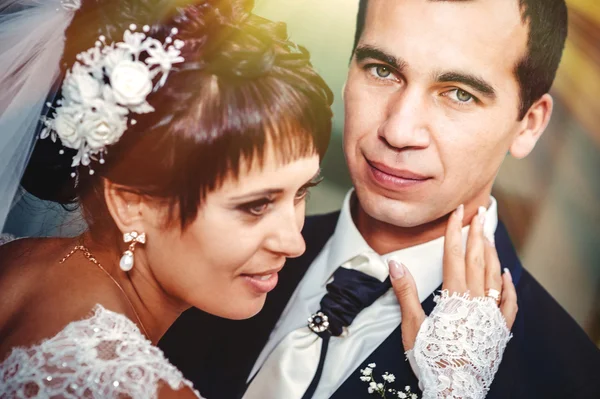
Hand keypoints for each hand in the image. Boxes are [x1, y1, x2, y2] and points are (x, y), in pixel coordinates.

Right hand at [389, 204, 517, 351]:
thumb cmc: (432, 357)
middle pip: (477, 259)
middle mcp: (476, 299)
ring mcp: (491, 313)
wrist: (456, 386)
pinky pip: (509, 301)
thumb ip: (406, 292)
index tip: (457, 212)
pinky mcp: (499, 328)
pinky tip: (507, 273)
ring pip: (494, 275)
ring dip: (491, 252)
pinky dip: (509, 285)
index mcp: (454, 296)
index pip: (454, 255)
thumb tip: (395, 264)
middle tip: (478, 211)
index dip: (454, 231)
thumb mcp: (413, 325)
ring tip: (487, 233)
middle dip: (476, 233)